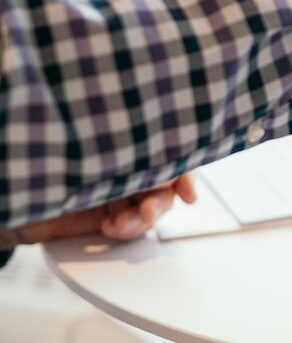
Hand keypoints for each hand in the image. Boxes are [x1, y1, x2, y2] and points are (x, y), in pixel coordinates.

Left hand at [7, 174, 196, 245]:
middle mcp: (125, 169)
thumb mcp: (91, 156)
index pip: (168, 157)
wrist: (9, 206)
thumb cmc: (40, 165)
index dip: (184, 173)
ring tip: (123, 223)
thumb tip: (161, 164)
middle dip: (161, 201)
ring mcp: (117, 193)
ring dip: (142, 220)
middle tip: (148, 211)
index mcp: (126, 147)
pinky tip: (111, 227)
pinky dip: (127, 230)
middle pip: (164, 185)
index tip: (189, 192)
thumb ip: (127, 157)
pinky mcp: (107, 217)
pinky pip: (132, 227)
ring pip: (151, 209)